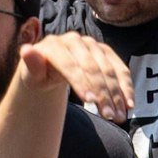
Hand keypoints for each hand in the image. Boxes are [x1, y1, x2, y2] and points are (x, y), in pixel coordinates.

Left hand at [16, 32, 131, 123]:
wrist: (50, 66)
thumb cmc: (39, 73)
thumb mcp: (31, 73)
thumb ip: (31, 63)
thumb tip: (26, 50)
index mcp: (55, 44)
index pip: (70, 64)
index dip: (80, 82)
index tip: (89, 101)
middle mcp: (75, 40)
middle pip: (93, 67)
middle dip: (102, 92)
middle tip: (110, 116)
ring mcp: (92, 45)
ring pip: (108, 69)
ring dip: (117, 94)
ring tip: (119, 116)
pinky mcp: (105, 52)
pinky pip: (119, 68)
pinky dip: (126, 86)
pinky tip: (130, 104)